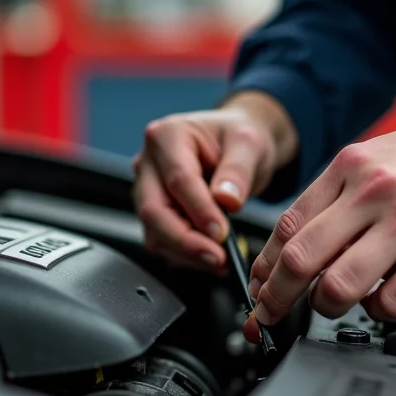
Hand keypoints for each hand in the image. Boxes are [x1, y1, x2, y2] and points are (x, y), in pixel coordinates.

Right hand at [133, 91, 297, 271]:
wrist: (235, 146)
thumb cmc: (237, 137)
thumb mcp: (248, 144)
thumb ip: (238, 171)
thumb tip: (226, 201)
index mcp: (167, 135)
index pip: (178, 179)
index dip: (199, 210)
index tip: (222, 233)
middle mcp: (148, 163)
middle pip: (154, 210)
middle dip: (185, 240)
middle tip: (218, 257)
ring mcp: (147, 189)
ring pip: (154, 231)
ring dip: (186, 252)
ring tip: (221, 260)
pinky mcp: (155, 212)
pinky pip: (162, 240)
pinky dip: (186, 254)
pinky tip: (213, 258)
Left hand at [245, 56, 395, 329]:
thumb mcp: (374, 159)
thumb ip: (334, 198)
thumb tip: (290, 247)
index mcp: (349, 167)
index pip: (286, 226)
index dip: (265, 268)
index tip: (260, 289)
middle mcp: (374, 192)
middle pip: (301, 258)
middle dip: (277, 298)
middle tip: (273, 315)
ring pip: (340, 286)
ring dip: (326, 307)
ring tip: (334, 305)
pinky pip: (392, 301)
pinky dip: (378, 310)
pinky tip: (383, 299)